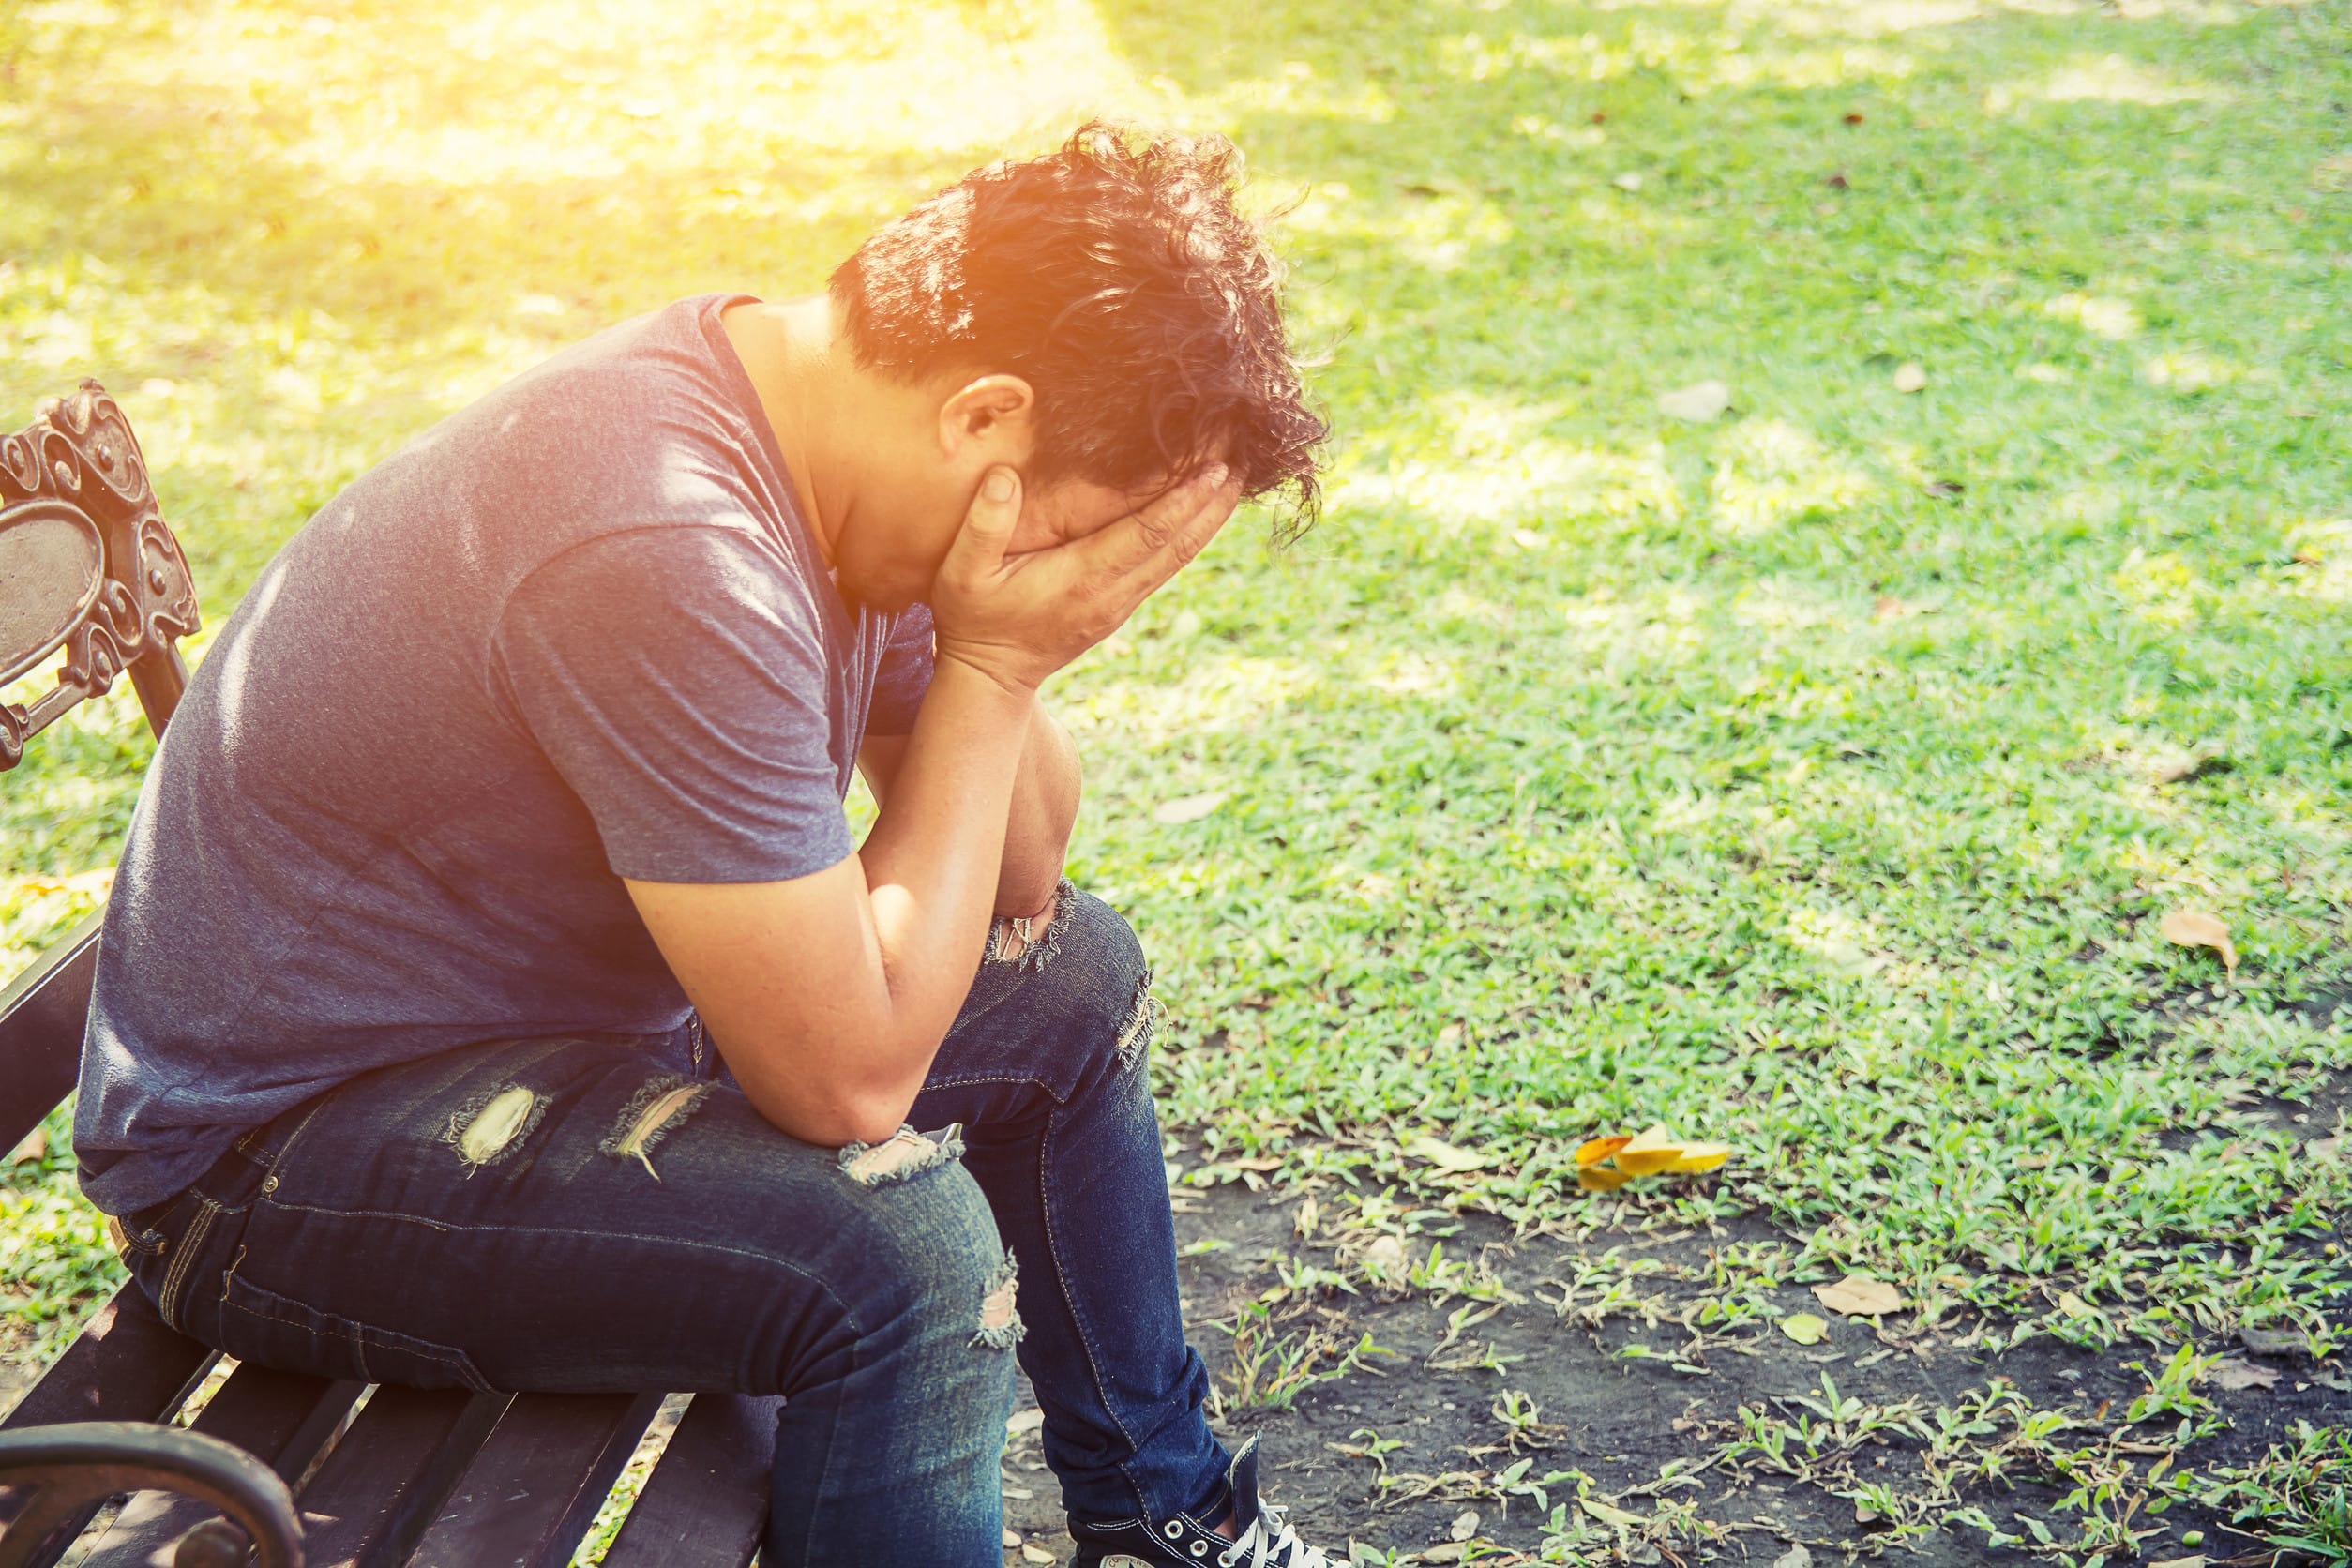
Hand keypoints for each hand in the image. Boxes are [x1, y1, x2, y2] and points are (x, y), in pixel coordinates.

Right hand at [930, 464, 1239, 694]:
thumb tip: (1005, 476)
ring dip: (1209, 519)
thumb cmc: (973, 620)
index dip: (1184, 501)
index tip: (1216, 468)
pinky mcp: (1119, 606)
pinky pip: (1165, 565)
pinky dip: (1189, 536)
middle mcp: (1112, 593)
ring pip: (1178, 558)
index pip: (1146, 535)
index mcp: (1082, 579)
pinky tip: (1202, 512)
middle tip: (1246, 460)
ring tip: (1237, 479)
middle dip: (1213, 503)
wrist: (990, 678)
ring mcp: (1120, 603)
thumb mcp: (962, 573)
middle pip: (1177, 545)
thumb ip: (983, 525)